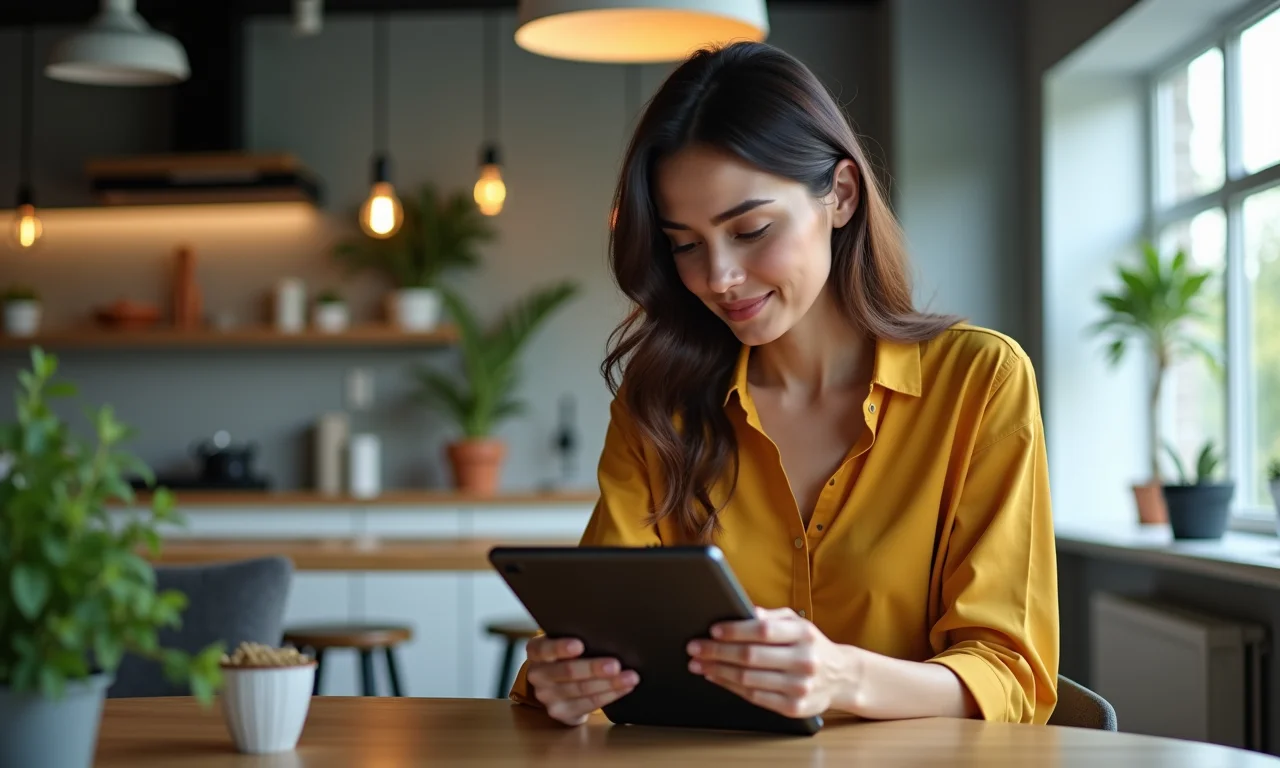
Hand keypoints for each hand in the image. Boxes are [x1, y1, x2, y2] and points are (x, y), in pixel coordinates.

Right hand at [525, 636, 639, 725]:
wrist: (557, 684)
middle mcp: (537, 675)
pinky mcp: (561, 712)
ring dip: (609, 684)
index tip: (580, 645)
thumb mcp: (565, 643)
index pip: (544, 648)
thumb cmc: (568, 655)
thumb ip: (577, 637)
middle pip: (566, 671)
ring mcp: (547, 696)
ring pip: (580, 690)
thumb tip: (609, 634)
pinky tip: (624, 688)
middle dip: (593, 668)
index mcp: (537, 651)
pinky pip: (588, 704)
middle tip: (615, 665)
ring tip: (630, 677)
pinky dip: (610, 695)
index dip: (561, 647)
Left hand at [687, 607, 855, 718]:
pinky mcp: (793, 707)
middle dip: (717, 651)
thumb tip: (744, 610)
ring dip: (718, 671)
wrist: (842, 677)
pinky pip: (755, 697)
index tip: (713, 630)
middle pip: (750, 656)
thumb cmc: (811, 645)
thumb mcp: (798, 623)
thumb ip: (771, 617)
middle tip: (694, 648)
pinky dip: (731, 687)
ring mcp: (799, 686)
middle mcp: (803, 660)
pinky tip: (717, 678)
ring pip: (749, 679)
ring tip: (699, 664)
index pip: (763, 630)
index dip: (735, 630)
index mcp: (803, 634)